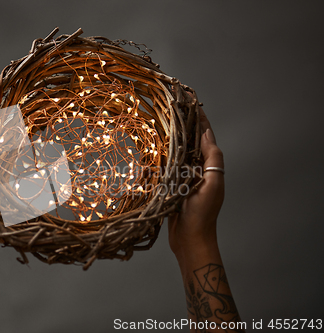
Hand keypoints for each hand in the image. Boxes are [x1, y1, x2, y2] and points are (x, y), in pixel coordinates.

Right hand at [168, 106, 224, 257]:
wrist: (190, 241)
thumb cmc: (203, 214)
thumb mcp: (212, 185)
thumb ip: (212, 159)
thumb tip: (207, 133)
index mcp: (208, 165)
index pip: (204, 135)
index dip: (198, 117)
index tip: (190, 99)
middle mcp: (196, 169)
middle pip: (188, 141)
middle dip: (181, 124)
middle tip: (168, 106)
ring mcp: (182, 178)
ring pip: (174, 153)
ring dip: (167, 139)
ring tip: (157, 122)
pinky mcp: (170, 187)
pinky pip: (162, 169)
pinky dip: (156, 160)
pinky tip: (147, 153)